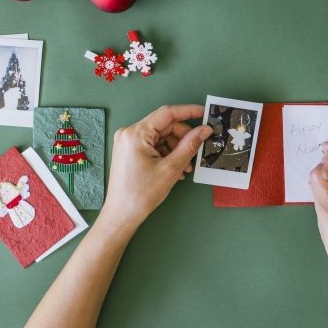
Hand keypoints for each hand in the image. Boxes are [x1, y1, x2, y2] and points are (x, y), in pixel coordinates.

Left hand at [100, 105, 211, 230]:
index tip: (205, 113)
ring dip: (177, 149)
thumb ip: (189, 145)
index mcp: (136, 134)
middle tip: (196, 153)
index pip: (167, 114)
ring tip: (185, 168)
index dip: (189, 112)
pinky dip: (167, 154)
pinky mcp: (129, 151)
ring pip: (161, 136)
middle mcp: (129, 133)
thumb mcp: (171, 168)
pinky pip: (154, 145)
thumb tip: (204, 130)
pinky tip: (176, 169)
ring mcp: (128, 142)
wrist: (121, 215)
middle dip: (183, 138)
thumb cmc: (141, 194)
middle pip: (165, 126)